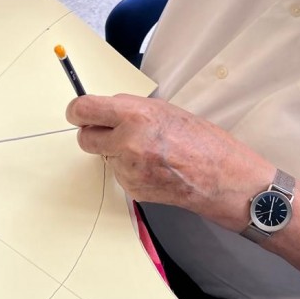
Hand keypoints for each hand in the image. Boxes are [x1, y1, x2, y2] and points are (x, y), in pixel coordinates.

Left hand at [66, 94, 272, 230]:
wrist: (221, 177)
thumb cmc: (202, 141)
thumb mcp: (164, 110)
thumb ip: (130, 110)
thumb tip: (104, 110)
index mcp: (135, 116)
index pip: (83, 110)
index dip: (77, 111)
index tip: (78, 113)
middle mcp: (127, 142)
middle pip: (84, 137)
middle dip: (94, 133)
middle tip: (112, 132)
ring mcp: (128, 169)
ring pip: (103, 156)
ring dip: (116, 153)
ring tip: (149, 151)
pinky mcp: (132, 188)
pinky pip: (119, 174)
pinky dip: (130, 170)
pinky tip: (154, 167)